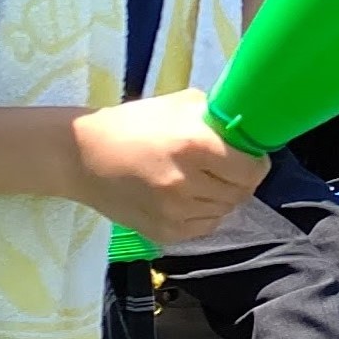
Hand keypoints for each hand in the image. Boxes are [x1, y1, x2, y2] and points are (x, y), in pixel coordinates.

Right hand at [68, 88, 266, 244]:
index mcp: (193, 145)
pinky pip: (205, 227)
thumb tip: (245, 126)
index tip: (250, 156)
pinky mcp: (165, 233)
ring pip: (224, 212)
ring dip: (222, 197)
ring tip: (202, 180)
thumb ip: (214, 116)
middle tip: (226, 167)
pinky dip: (204, 213)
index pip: (251, 169)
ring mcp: (175, 213)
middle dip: (240, 179)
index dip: (256, 162)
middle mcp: (187, 183)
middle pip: (241, 193)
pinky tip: (187, 196)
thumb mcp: (176, 105)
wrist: (82, 157)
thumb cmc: (132, 124)